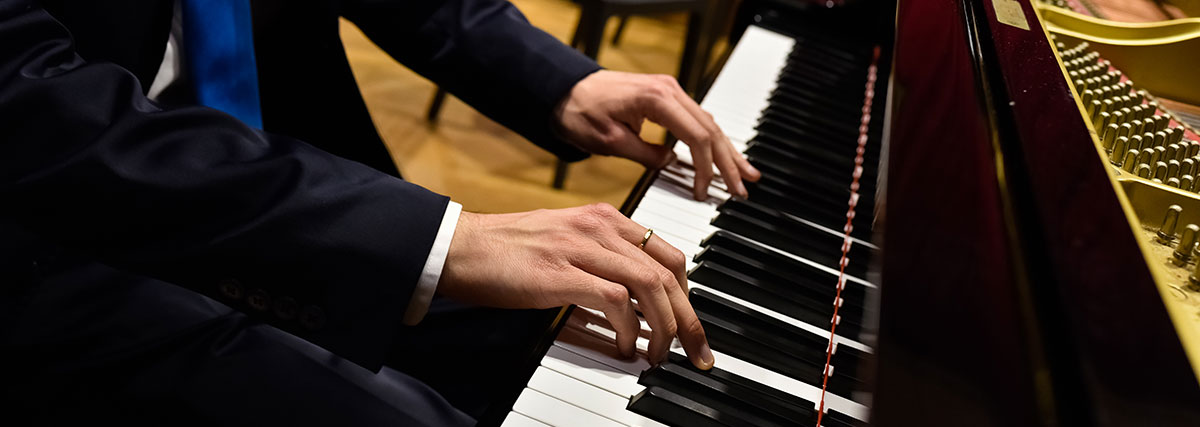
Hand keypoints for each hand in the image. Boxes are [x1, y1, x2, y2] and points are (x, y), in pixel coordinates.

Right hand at [437, 203, 714, 369]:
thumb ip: (600, 261)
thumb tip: (631, 304)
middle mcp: (599, 226)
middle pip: (667, 272)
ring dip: (664, 326)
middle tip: (696, 352)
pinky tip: (625, 346)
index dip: (687, 294)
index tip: (691, 325)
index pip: (667, 253)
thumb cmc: (505, 251)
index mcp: (603, 218)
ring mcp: (580, 247)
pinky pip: (615, 301)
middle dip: (689, 318)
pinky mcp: (560, 272)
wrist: (458, 247)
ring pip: (649, 284)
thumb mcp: (565, 242)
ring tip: (659, 354)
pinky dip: (629, 328)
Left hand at [555, 70, 760, 200]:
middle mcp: (669, 91)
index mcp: (658, 99)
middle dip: (727, 162)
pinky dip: (712, 140)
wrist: (563, 90)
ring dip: (727, 151)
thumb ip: (645, 155)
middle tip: (742, 189)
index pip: (696, 137)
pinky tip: (725, 155)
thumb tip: (671, 166)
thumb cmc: (580, 112)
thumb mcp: (610, 141)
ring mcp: (669, 92)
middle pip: (710, 129)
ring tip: (746, 175)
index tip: (704, 193)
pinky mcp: (665, 97)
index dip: (705, 168)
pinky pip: (697, 120)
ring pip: (709, 124)